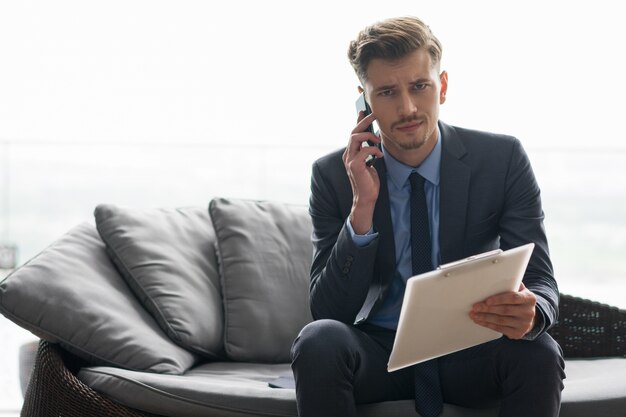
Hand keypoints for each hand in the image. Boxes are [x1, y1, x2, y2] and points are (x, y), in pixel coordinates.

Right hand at [343, 111, 383, 233]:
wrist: (366, 198)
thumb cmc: (368, 182)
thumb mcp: (369, 163)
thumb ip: (369, 152)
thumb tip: (375, 140)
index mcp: (351, 153)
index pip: (353, 133)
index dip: (358, 121)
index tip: (364, 111)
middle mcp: (348, 155)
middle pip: (353, 132)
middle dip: (364, 121)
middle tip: (374, 114)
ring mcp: (350, 160)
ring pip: (355, 138)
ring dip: (369, 135)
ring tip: (378, 139)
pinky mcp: (354, 166)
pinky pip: (364, 150)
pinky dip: (373, 150)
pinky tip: (379, 155)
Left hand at [470, 283, 536, 339]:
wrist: (529, 317)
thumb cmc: (519, 300)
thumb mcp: (519, 290)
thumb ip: (510, 284)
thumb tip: (495, 275)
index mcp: (529, 298)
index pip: (513, 298)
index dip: (499, 299)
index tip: (487, 300)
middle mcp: (529, 312)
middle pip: (505, 310)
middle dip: (487, 308)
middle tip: (475, 307)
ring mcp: (524, 324)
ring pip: (500, 321)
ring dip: (485, 317)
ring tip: (474, 314)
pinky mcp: (518, 333)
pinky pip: (500, 329)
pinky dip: (487, 324)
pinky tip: (479, 321)